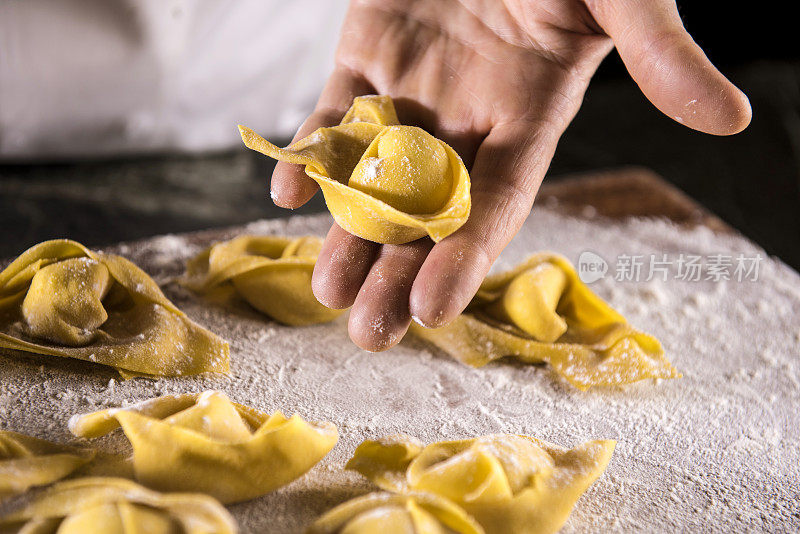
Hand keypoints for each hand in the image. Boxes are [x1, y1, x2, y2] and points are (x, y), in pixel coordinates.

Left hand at [270, 0, 749, 350]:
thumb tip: (731, 118)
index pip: (497, 201)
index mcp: (527, 114)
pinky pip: (333, 113)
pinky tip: (286, 194)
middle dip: (399, 272)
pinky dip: (310, 153)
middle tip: (370, 334)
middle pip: (429, 211)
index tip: (432, 309)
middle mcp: (466, 118)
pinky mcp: (367, 54)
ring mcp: (412, 89)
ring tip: (328, 290)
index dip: (466, 256)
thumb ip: (661, 53)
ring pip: (374, 176)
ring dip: (348, 232)